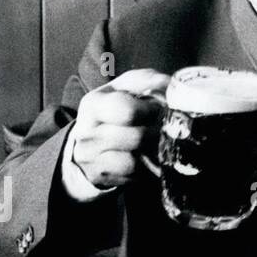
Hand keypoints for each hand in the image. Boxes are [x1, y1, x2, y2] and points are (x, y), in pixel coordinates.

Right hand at [65, 69, 170, 190]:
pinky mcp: (100, 176)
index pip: (127, 111)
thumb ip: (146, 80)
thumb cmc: (114, 109)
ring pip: (136, 159)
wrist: (88, 141)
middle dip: (157, 132)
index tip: (159, 109)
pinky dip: (145, 166)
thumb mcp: (124, 88)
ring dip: (153, 150)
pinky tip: (146, 156)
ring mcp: (90, 158)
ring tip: (156, 141)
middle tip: (163, 127)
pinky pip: (133, 174)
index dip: (151, 111)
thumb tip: (169, 83)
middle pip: (137, 137)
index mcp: (93, 105)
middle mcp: (87, 133)